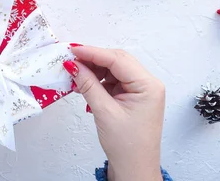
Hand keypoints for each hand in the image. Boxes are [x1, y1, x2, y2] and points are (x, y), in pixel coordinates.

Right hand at [63, 46, 164, 180]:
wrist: (134, 169)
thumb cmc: (128, 146)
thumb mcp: (104, 112)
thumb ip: (89, 85)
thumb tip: (75, 66)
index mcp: (148, 86)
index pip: (117, 60)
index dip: (93, 53)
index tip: (73, 50)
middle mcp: (147, 84)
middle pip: (116, 61)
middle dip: (93, 60)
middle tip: (71, 59)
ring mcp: (140, 90)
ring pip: (113, 69)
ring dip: (93, 70)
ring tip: (75, 75)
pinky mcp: (132, 96)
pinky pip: (112, 80)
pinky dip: (97, 80)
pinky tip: (84, 84)